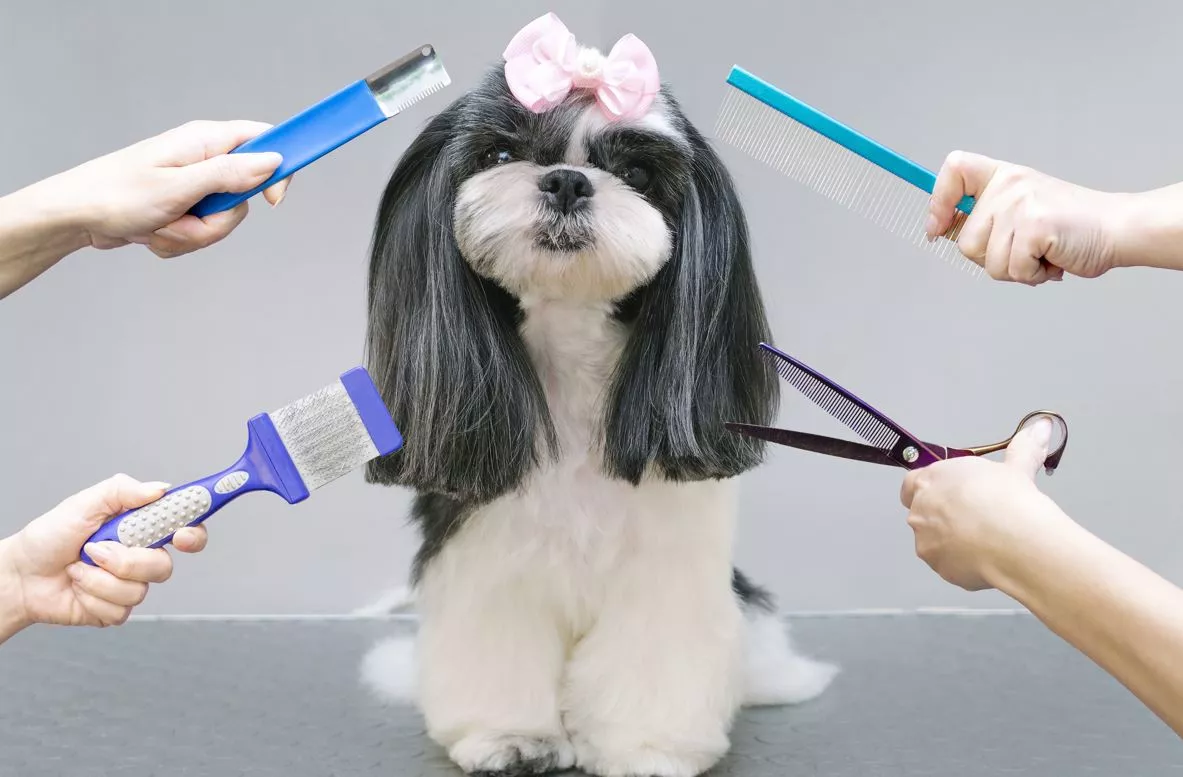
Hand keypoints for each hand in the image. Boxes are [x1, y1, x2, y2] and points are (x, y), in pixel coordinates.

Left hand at [0, 474, 207, 629]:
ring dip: (100, 578)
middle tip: (102, 550)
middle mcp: (140, 555)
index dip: (194, 532)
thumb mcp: (84, 503)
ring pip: (139, 589)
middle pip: (164, 565)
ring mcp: (130, 584)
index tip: (184, 535)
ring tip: (80, 566)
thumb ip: (123, 491)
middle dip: (130, 561)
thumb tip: (159, 489)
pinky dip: (92, 595)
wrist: (22, 575)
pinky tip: (79, 587)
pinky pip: (120, 609)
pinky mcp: (116, 609)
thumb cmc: (49, 537)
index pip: (184, 527)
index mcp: (141, 527)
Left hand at [48, 120, 292, 258]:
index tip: (272, 201)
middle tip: (186, 216)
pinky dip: (178, 240)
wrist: (75, 216)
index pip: (265, 142)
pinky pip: (201, 232)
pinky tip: (152, 232)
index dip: (279, 169)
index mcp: (205, 141)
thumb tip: (273, 161)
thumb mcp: (179, 186)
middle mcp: (203, 160)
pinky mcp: (183, 207)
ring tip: (160, 225)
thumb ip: (230, 173)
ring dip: (193, 234)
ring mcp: (193, 185)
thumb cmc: (117, 195)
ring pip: (223, 220)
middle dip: (218, 220)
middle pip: (245, 197)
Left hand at [899, 418, 1063, 590]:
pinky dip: (962, 562)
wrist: (1017, 542)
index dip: (932, 489)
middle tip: (976, 517)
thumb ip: (1024, 447)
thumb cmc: (1010, 503)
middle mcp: (921, 509)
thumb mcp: (1017, 468)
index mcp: (932, 479)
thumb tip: (1039, 429)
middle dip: (945, 516)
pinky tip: (987, 555)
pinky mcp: (938, 566)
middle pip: (923, 512)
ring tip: (985, 538)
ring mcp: (926, 540)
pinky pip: (947, 563)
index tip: (951, 494)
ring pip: (933, 540)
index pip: (912, 483)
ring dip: (952, 540)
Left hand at [925, 151, 1130, 283]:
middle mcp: (1009, 185)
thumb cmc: (1068, 229)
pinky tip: (1052, 259)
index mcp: (1003, 176)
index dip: (939, 201)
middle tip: (1025, 249)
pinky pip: (1012, 269)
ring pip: (986, 260)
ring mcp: (1021, 203)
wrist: (1116, 230)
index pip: (955, 169)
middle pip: (964, 241)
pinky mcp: (1034, 225)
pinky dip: (1032, 275)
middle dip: (991, 258)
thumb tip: (942, 230)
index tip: (938, 227)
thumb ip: (986, 217)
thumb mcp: (1021, 211)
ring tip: (1041, 253)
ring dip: (1014, 269)